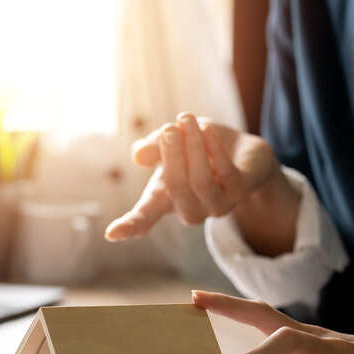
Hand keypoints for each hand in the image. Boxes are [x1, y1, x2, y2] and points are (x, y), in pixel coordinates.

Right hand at [104, 114, 299, 255]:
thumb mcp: (171, 143)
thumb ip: (154, 148)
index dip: (128, 226)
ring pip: (201, 181)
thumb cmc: (199, 150)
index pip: (144, 219)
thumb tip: (138, 155)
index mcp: (165, 202)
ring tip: (186, 119)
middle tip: (169, 128)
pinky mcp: (241, 191)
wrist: (242, 153)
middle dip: (170, 154)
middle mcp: (190, 210)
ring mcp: (216, 205)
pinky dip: (214, 148)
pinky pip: (226, 172)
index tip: (111, 234)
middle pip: (176, 187)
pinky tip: (207, 129)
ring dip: (193, 147)